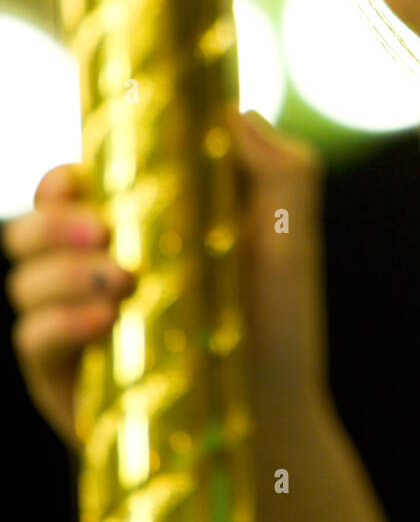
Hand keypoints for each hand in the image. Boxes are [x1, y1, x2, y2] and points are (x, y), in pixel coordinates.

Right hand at [1, 108, 331, 447]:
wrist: (276, 411)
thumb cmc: (278, 319)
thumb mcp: (290, 235)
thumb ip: (276, 167)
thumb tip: (233, 110)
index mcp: (129, 227)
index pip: (66, 188)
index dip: (61, 177)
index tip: (82, 176)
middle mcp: (91, 271)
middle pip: (24, 228)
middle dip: (49, 219)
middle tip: (103, 229)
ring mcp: (72, 325)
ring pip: (21, 280)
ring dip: (59, 271)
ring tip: (119, 283)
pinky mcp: (64, 378)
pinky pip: (29, 339)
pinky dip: (57, 322)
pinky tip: (103, 322)